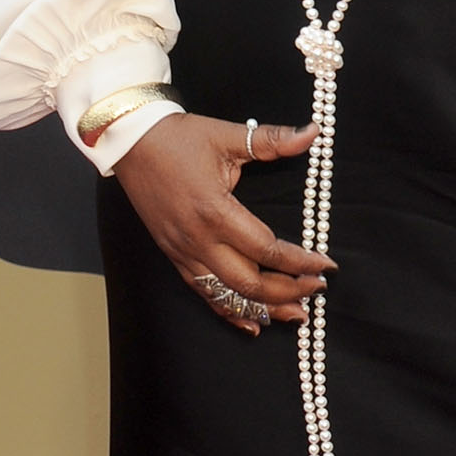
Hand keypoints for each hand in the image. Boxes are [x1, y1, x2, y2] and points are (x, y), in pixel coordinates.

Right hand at [113, 112, 331, 335]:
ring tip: (296, 315)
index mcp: (215, 212)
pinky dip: (230, 311)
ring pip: (227, 296)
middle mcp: (198, 240)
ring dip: (264, 309)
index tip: (326, 266)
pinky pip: (204, 293)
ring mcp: (182, 252)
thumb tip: (312, 132)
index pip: (268, 250)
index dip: (301, 262)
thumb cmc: (177, 138)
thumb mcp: (228, 136)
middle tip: (317, 290)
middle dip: (289, 292)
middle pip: (250, 283)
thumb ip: (273, 140)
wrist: (129, 141)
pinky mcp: (173, 255)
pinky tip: (253, 322)